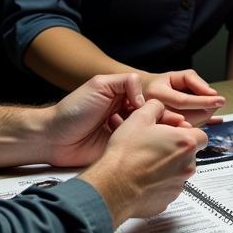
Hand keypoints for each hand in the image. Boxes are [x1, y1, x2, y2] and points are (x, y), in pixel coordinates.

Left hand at [43, 73, 185, 166]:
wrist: (53, 138)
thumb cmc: (72, 110)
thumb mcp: (99, 84)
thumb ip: (125, 82)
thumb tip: (144, 97)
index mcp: (121, 96)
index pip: (149, 99)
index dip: (161, 106)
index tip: (171, 112)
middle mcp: (124, 114)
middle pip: (152, 117)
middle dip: (165, 122)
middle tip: (178, 127)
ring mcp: (122, 133)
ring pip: (147, 134)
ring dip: (158, 136)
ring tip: (169, 139)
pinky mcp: (118, 150)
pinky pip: (137, 148)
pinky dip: (146, 149)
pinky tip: (154, 149)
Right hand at [83, 98, 208, 223]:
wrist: (112, 185)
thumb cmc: (126, 154)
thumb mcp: (139, 118)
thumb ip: (155, 107)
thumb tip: (159, 106)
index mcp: (185, 143)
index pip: (202, 136)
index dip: (188, 133)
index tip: (174, 134)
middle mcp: (187, 165)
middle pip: (190, 155)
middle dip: (176, 150)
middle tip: (156, 146)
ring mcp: (178, 185)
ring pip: (179, 172)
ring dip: (167, 167)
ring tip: (145, 162)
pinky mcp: (167, 200)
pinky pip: (167, 188)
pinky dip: (158, 183)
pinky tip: (142, 177)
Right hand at [144, 69, 223, 125]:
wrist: (145, 100)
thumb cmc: (165, 86)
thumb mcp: (177, 76)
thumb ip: (194, 81)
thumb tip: (211, 93)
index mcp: (156, 95)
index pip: (183, 101)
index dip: (203, 100)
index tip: (220, 100)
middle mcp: (155, 112)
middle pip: (189, 117)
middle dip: (207, 110)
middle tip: (217, 102)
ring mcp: (160, 127)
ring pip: (191, 127)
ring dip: (204, 117)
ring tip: (203, 106)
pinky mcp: (168, 136)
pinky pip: (190, 133)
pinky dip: (203, 125)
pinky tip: (213, 119)